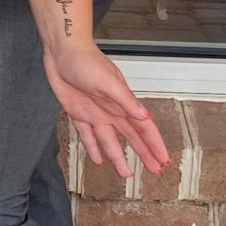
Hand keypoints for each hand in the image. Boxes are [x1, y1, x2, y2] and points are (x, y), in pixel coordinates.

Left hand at [44, 42, 169, 178]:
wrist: (61, 52)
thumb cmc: (86, 61)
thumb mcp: (108, 81)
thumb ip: (126, 101)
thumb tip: (145, 117)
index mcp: (123, 103)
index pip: (144, 128)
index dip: (155, 144)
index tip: (164, 160)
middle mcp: (111, 111)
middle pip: (131, 137)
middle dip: (144, 153)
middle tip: (155, 171)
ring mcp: (95, 113)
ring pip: (109, 141)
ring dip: (118, 157)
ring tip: (126, 173)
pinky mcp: (78, 113)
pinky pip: (87, 135)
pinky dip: (93, 147)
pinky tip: (98, 159)